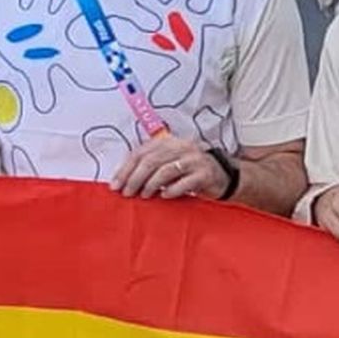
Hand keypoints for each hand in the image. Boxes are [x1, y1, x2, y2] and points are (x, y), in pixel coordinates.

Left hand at [110, 133, 230, 199]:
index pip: (142, 152)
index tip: (116, 185)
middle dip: (135, 178)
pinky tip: (165, 196)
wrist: (222, 176)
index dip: (126, 168)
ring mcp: (194, 159)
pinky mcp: (205, 173)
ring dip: (151, 184)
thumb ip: (151, 166)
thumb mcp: (170, 163)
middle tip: (127, 193)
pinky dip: (172, 190)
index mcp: (169, 142)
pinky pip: (184, 182)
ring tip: (144, 195)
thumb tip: (123, 180)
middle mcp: (181, 146)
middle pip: (151, 161)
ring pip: (166, 170)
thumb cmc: (190, 172)